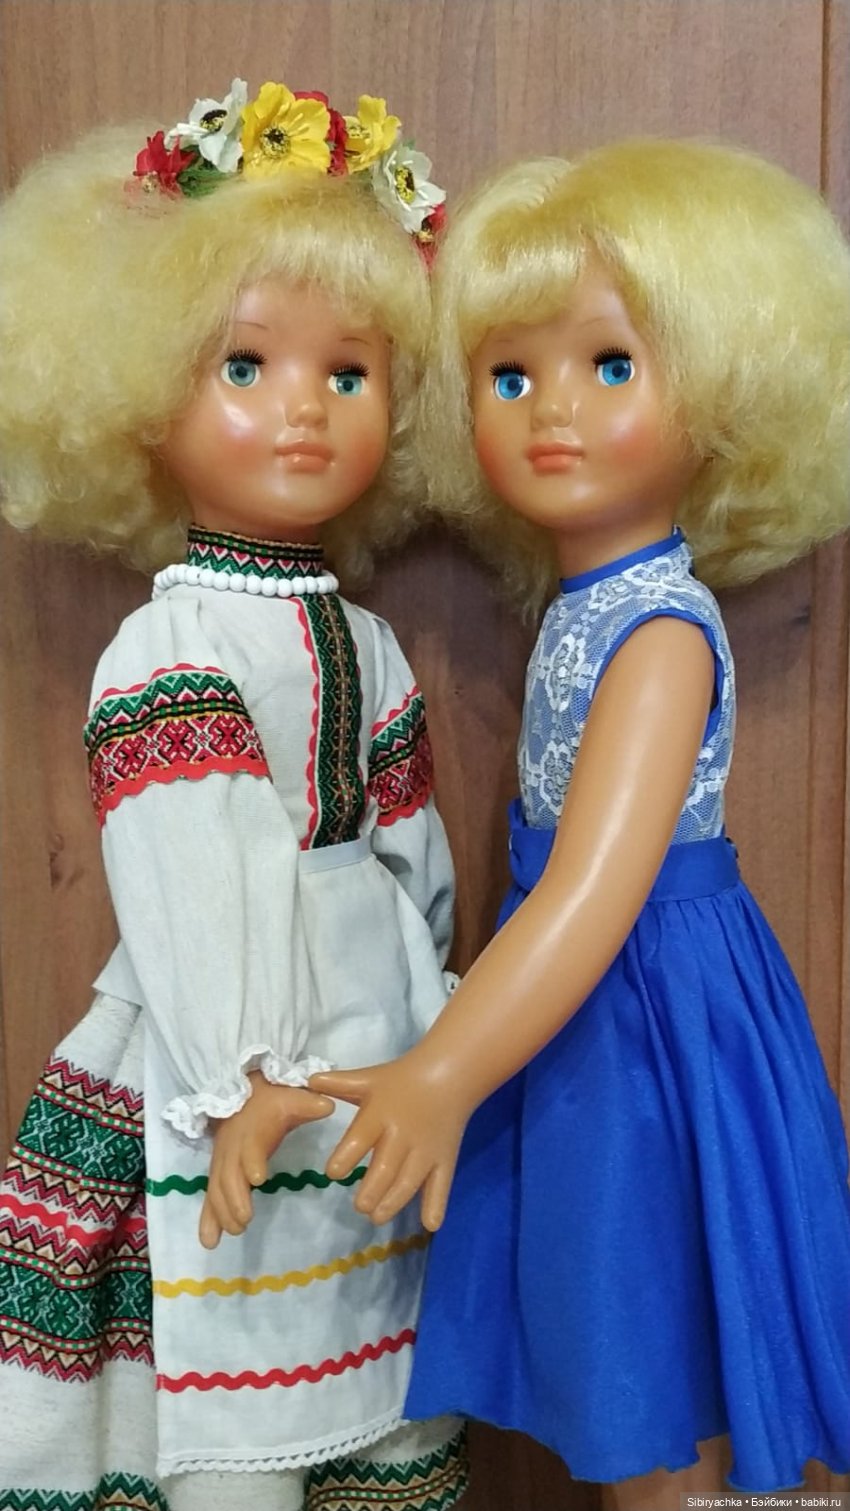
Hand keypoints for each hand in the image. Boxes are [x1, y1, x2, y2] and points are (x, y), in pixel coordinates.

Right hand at [198, 1074, 333, 1248]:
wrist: (245, 1093)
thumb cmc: (273, 1099)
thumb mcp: (292, 1097)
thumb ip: (309, 1104)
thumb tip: (328, 1106)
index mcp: (252, 1131)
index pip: (250, 1147)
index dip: (252, 1161)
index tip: (258, 1179)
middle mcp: (233, 1149)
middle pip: (229, 1175)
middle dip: (235, 1197)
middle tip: (245, 1219)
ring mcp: (223, 1162)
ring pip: (218, 1189)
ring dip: (222, 1211)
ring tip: (236, 1230)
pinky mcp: (219, 1172)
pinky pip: (210, 1196)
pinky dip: (208, 1218)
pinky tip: (210, 1242)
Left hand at [309, 1055, 470, 1231]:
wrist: (448, 1075)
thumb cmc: (401, 1079)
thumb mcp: (369, 1079)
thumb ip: (339, 1084)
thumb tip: (308, 1081)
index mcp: (380, 1114)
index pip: (361, 1137)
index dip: (346, 1155)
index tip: (332, 1173)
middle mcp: (403, 1135)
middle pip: (386, 1167)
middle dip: (372, 1190)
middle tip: (360, 1206)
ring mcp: (426, 1149)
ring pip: (409, 1181)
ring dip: (393, 1202)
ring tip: (377, 1217)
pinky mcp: (444, 1159)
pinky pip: (441, 1184)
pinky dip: (436, 1204)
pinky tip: (430, 1225)